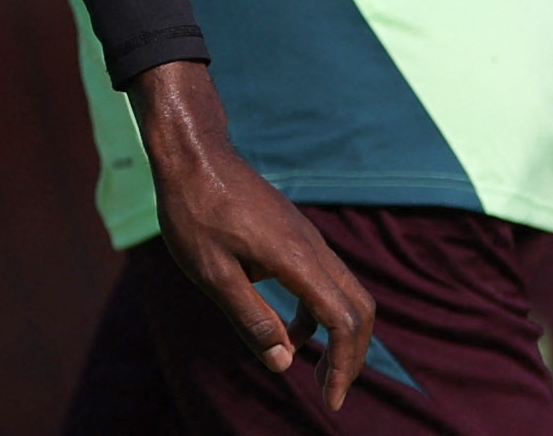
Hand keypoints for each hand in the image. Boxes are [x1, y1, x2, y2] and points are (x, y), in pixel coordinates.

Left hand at [131, 60, 372, 409]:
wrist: (192, 152)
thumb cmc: (194, 209)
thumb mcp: (212, 272)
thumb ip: (251, 318)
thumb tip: (285, 362)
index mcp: (297, 259)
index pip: (343, 323)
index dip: (343, 367)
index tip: (329, 399)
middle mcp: (314, 247)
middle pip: (360, 309)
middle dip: (352, 356)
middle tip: (329, 389)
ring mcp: (308, 237)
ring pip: (347, 293)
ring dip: (339, 335)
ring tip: (313, 367)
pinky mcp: (296, 233)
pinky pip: (326, 279)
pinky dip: (320, 311)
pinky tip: (292, 328)